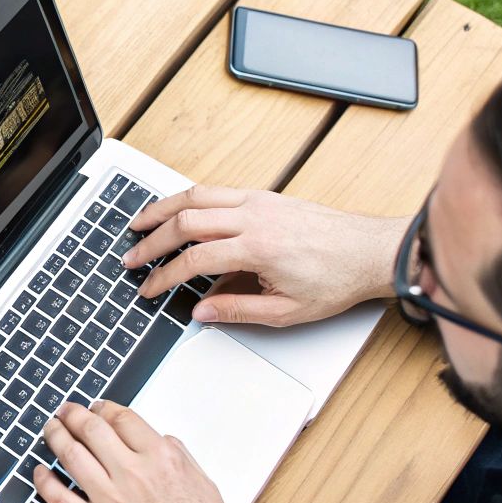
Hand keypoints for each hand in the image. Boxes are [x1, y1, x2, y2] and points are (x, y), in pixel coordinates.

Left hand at [32, 402, 252, 502]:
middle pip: (91, 429)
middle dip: (74, 415)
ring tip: (51, 430)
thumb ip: (179, 457)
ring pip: (71, 455)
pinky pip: (60, 498)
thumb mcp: (204, 484)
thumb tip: (158, 440)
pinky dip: (44, 481)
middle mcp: (134, 476)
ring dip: (56, 436)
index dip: (104, 408)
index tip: (96, 407)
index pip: (121, 418)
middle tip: (65, 412)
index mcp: (163, 460)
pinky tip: (40, 471)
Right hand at [123, 185, 406, 326]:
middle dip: (151, 241)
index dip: (164, 276)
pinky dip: (186, 198)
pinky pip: (214, 190)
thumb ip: (238, 310)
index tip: (149, 288)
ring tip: (138, 222)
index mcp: (258, 248)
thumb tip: (201, 312)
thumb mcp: (288, 311)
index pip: (195, 260)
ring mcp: (257, 201)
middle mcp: (254, 217)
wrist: (370, 252)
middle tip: (131, 257)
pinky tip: (175, 209)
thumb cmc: (337, 279)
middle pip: (185, 221)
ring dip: (161, 209)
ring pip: (195, 196)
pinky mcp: (263, 195)